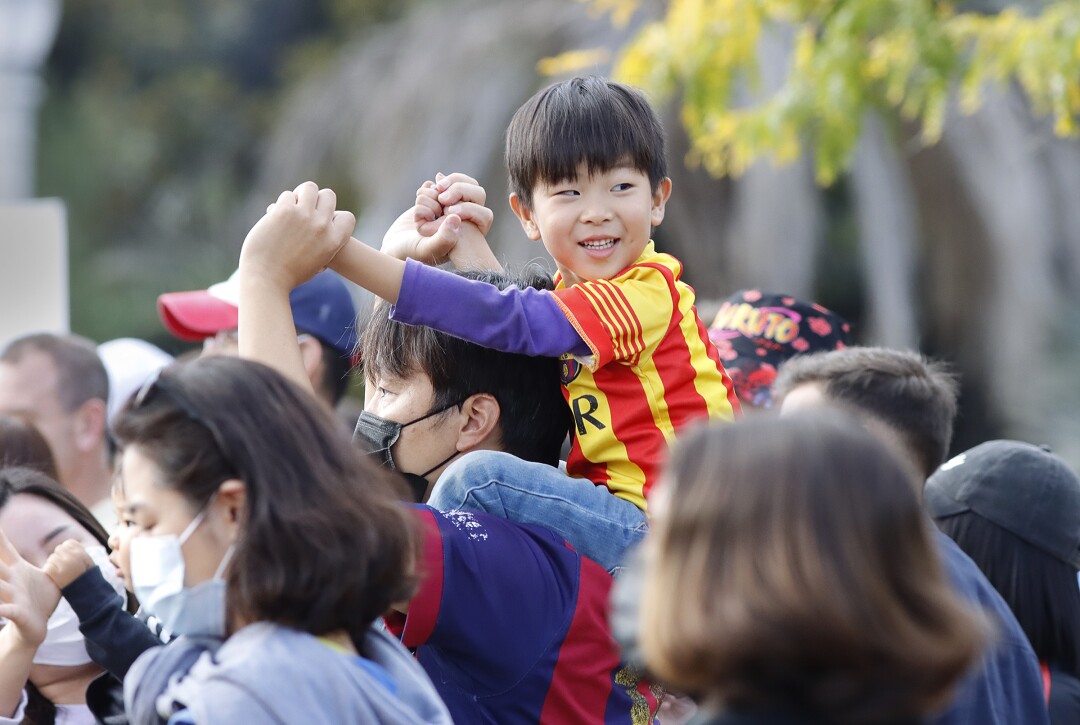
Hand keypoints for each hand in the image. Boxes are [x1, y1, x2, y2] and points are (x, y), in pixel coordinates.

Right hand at [0, 528, 60, 649]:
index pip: (4, 548)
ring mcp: (11, 596)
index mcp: (16, 570)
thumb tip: (62, 543)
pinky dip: (1, 609)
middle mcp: (9, 581)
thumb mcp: (47, 575)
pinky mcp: (16, 612)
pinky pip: (6, 610)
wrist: (36, 627)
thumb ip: (50, 558)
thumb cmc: (41, 599)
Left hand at [43, 540, 93, 589]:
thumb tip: (66, 545)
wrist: (88, 593)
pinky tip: (57, 576)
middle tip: (64, 566)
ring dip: (55, 563)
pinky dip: (51, 571)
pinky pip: (48, 566)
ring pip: (52, 558)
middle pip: (59, 549)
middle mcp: (72, 557)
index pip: (69, 543)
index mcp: (82, 552)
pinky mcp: (54, 573)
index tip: (70, 557)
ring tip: (62, 572)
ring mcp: (62, 565)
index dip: (68, 549)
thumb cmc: (89, 577)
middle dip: (61, 556)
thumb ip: (79, 552)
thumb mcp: (89, 561)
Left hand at [239, 181, 356, 290]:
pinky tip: (275, 217)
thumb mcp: (317, 263)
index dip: (336, 217)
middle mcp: (322, 226)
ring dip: (299, 195)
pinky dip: (282, 204)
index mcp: (334, 240)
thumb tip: (326, 226)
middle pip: (328, 195)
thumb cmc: (289, 275)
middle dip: (317, 200)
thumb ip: (324, 245)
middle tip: (304, 210)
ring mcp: (304, 216)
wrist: (266, 279)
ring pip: (309, 188)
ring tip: (290, 209)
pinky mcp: (284, 211)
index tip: (323, 223)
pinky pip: (287, 196)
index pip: (347, 217)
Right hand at [383, 172, 493, 264]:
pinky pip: (436, 183)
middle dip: (449, 194)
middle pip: (471, 191)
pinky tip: (418, 204)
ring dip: (431, 195)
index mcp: (469, 236)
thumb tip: (456, 218)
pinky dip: (425, 190)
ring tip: (423, 213)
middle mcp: (463, 220)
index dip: (464, 209)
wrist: (394, 246)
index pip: (483, 213)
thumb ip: (444, 239)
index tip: (444, 215)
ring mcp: (449, 207)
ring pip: (450, 186)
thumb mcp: (427, 249)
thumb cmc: (411, 252)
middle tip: (436, 207)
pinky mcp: (435, 198)